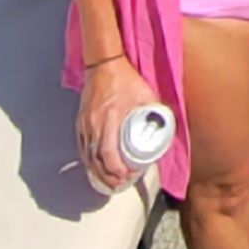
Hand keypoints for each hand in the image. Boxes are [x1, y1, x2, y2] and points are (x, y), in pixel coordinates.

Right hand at [75, 55, 158, 194]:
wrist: (103, 64)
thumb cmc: (125, 78)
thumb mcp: (146, 94)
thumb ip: (156, 110)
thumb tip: (167, 126)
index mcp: (109, 119)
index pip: (108, 154)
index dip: (116, 169)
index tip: (127, 176)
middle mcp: (93, 124)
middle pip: (95, 160)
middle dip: (107, 176)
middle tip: (120, 184)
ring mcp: (85, 124)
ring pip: (87, 156)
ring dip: (97, 172)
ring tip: (109, 181)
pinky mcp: (81, 122)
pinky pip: (82, 147)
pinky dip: (88, 160)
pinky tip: (95, 167)